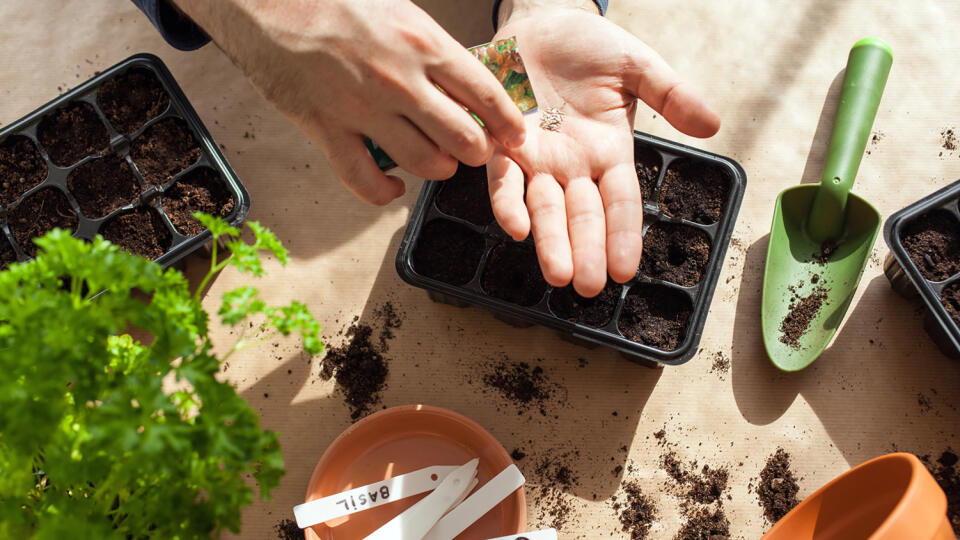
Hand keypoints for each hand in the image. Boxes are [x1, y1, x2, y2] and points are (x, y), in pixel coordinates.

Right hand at [172, 0, 525, 204]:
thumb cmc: (333, 0)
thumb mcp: (398, 10)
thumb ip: (432, 49)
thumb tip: (464, 81)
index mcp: (423, 44)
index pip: (486, 94)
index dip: (508, 123)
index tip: (515, 135)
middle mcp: (399, 81)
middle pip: (464, 139)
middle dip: (476, 151)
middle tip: (473, 148)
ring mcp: (363, 110)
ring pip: (425, 164)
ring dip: (438, 168)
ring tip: (437, 160)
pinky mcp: (327, 131)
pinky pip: (366, 182)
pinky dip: (385, 192)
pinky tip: (394, 186)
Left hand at [489, 2, 720, 296]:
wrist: (542, 20)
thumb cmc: (590, 45)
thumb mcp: (638, 66)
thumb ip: (671, 94)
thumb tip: (713, 125)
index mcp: (610, 152)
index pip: (620, 203)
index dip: (623, 236)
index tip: (625, 271)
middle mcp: (573, 164)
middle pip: (582, 215)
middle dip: (585, 251)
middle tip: (587, 287)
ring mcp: (538, 157)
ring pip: (544, 207)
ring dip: (549, 241)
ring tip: (558, 274)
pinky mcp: (503, 142)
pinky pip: (503, 178)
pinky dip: (507, 201)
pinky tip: (515, 227)